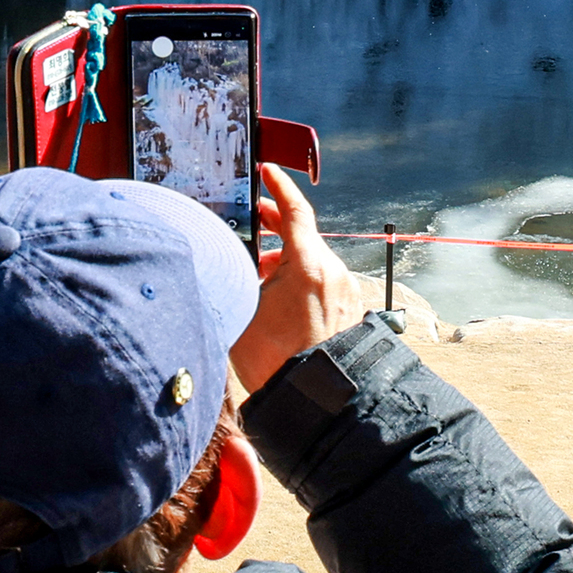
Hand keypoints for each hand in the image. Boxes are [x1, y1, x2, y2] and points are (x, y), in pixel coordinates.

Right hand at [230, 164, 365, 394]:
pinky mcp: (350, 310)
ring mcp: (345, 292)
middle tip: (255, 221)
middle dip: (277, 226)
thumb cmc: (278, 362)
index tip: (267, 171)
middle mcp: (333, 273)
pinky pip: (323, 282)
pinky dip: (301, 279)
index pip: (295, 210)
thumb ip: (236, 277)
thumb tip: (222, 262)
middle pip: (303, 235)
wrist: (315, 401)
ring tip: (259, 275)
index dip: (279, 187)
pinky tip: (279, 297)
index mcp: (309, 265)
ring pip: (312, 261)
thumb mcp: (242, 309)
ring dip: (286, 259)